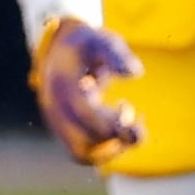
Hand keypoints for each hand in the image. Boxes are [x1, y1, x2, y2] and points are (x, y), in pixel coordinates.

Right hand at [30, 13, 143, 165]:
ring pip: (82, 154)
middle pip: (80, 146)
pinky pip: (84, 150)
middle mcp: (56, 111)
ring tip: (133, 127)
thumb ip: (117, 54)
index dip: (110, 121)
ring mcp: (58, 123)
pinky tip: (123, 125)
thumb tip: (136, 73)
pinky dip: (107, 146)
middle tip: (138, 126)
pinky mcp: (66, 130)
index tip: (129, 109)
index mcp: (62, 87)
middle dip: (114, 141)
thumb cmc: (86, 45)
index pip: (84, 115)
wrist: (59, 50)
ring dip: (111, 148)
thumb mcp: (101, 40)